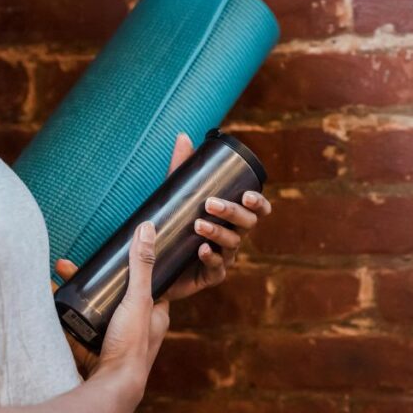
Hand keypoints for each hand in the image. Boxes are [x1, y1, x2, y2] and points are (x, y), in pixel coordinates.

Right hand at [51, 223, 168, 381]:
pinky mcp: (89, 351)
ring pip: (90, 311)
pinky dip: (60, 314)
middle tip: (68, 266)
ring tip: (55, 276)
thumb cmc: (131, 346)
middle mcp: (134, 328)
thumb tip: (148, 228)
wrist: (109, 389)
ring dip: (72, 294)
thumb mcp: (138, 298)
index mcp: (154, 316)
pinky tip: (46, 298)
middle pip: (112, 296)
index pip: (146, 285)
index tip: (115, 254)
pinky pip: (73, 328)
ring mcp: (110, 340)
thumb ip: (141, 265)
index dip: (132, 269)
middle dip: (90, 280)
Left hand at [158, 132, 272, 300]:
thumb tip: (184, 137)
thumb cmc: (173, 227)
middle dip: (232, 212)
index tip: (247, 195)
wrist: (154, 264)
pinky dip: (211, 258)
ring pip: (232, 245)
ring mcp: (225, 258)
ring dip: (218, 233)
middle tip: (210, 204)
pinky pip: (217, 268)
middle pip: (247, 224)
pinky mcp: (211, 276)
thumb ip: (181, 169)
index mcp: (233, 218)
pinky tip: (201, 250)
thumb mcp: (177, 196)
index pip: (256, 210)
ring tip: (199, 225)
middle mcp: (233, 237)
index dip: (258, 203)